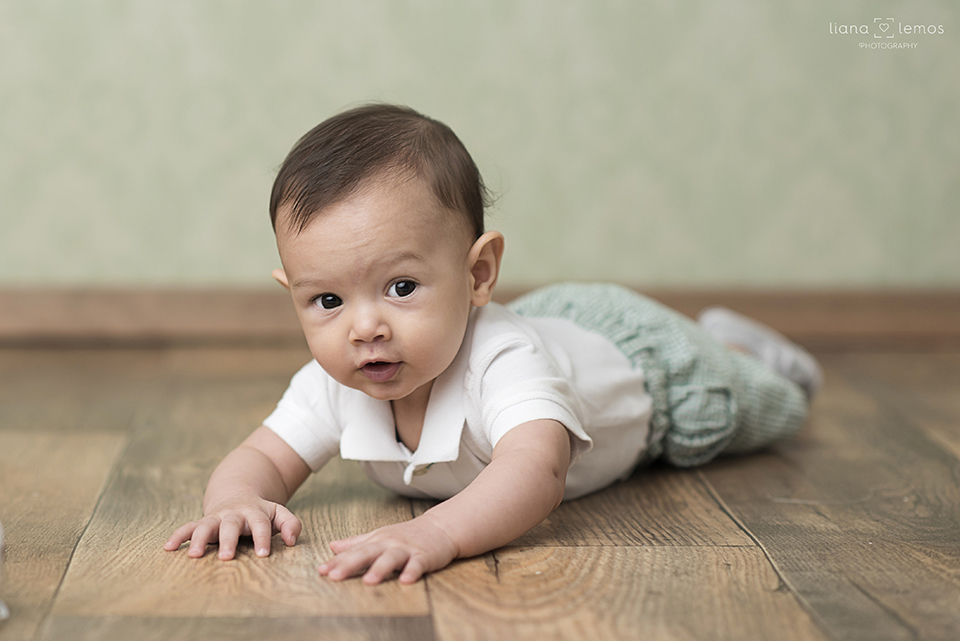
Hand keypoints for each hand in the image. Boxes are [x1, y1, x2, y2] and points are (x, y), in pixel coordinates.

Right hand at [164, 495, 301, 559]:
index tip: (263, 554)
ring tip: (195, 555)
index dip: (262, 538)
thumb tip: (292, 541)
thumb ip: (290, 524)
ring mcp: (216, 518)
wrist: (238, 495)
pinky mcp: (202, 522)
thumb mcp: (279, 513)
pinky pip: (188, 528)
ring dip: (200, 539)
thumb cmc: (261, 512)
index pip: (260, 525)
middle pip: (231, 525)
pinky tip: (168, 548)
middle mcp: (234, 514)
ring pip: (206, 525)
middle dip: (228, 541)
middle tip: (227, 557)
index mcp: (255, 512)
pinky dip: (178, 536)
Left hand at [319, 515, 459, 584]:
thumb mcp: (380, 536)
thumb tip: (332, 546)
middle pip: (367, 553)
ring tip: (369, 581)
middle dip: (350, 564)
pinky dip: (412, 571)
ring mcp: (407, 549)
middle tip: (334, 575)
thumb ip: (356, 543)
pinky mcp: (424, 556)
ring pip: (392, 558)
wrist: (441, 527)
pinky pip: (418, 564)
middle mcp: (389, 544)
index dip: (337, 561)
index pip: (353, 552)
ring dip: (380, 569)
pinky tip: (405, 580)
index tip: (321, 571)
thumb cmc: (407, 535)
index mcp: (377, 540)